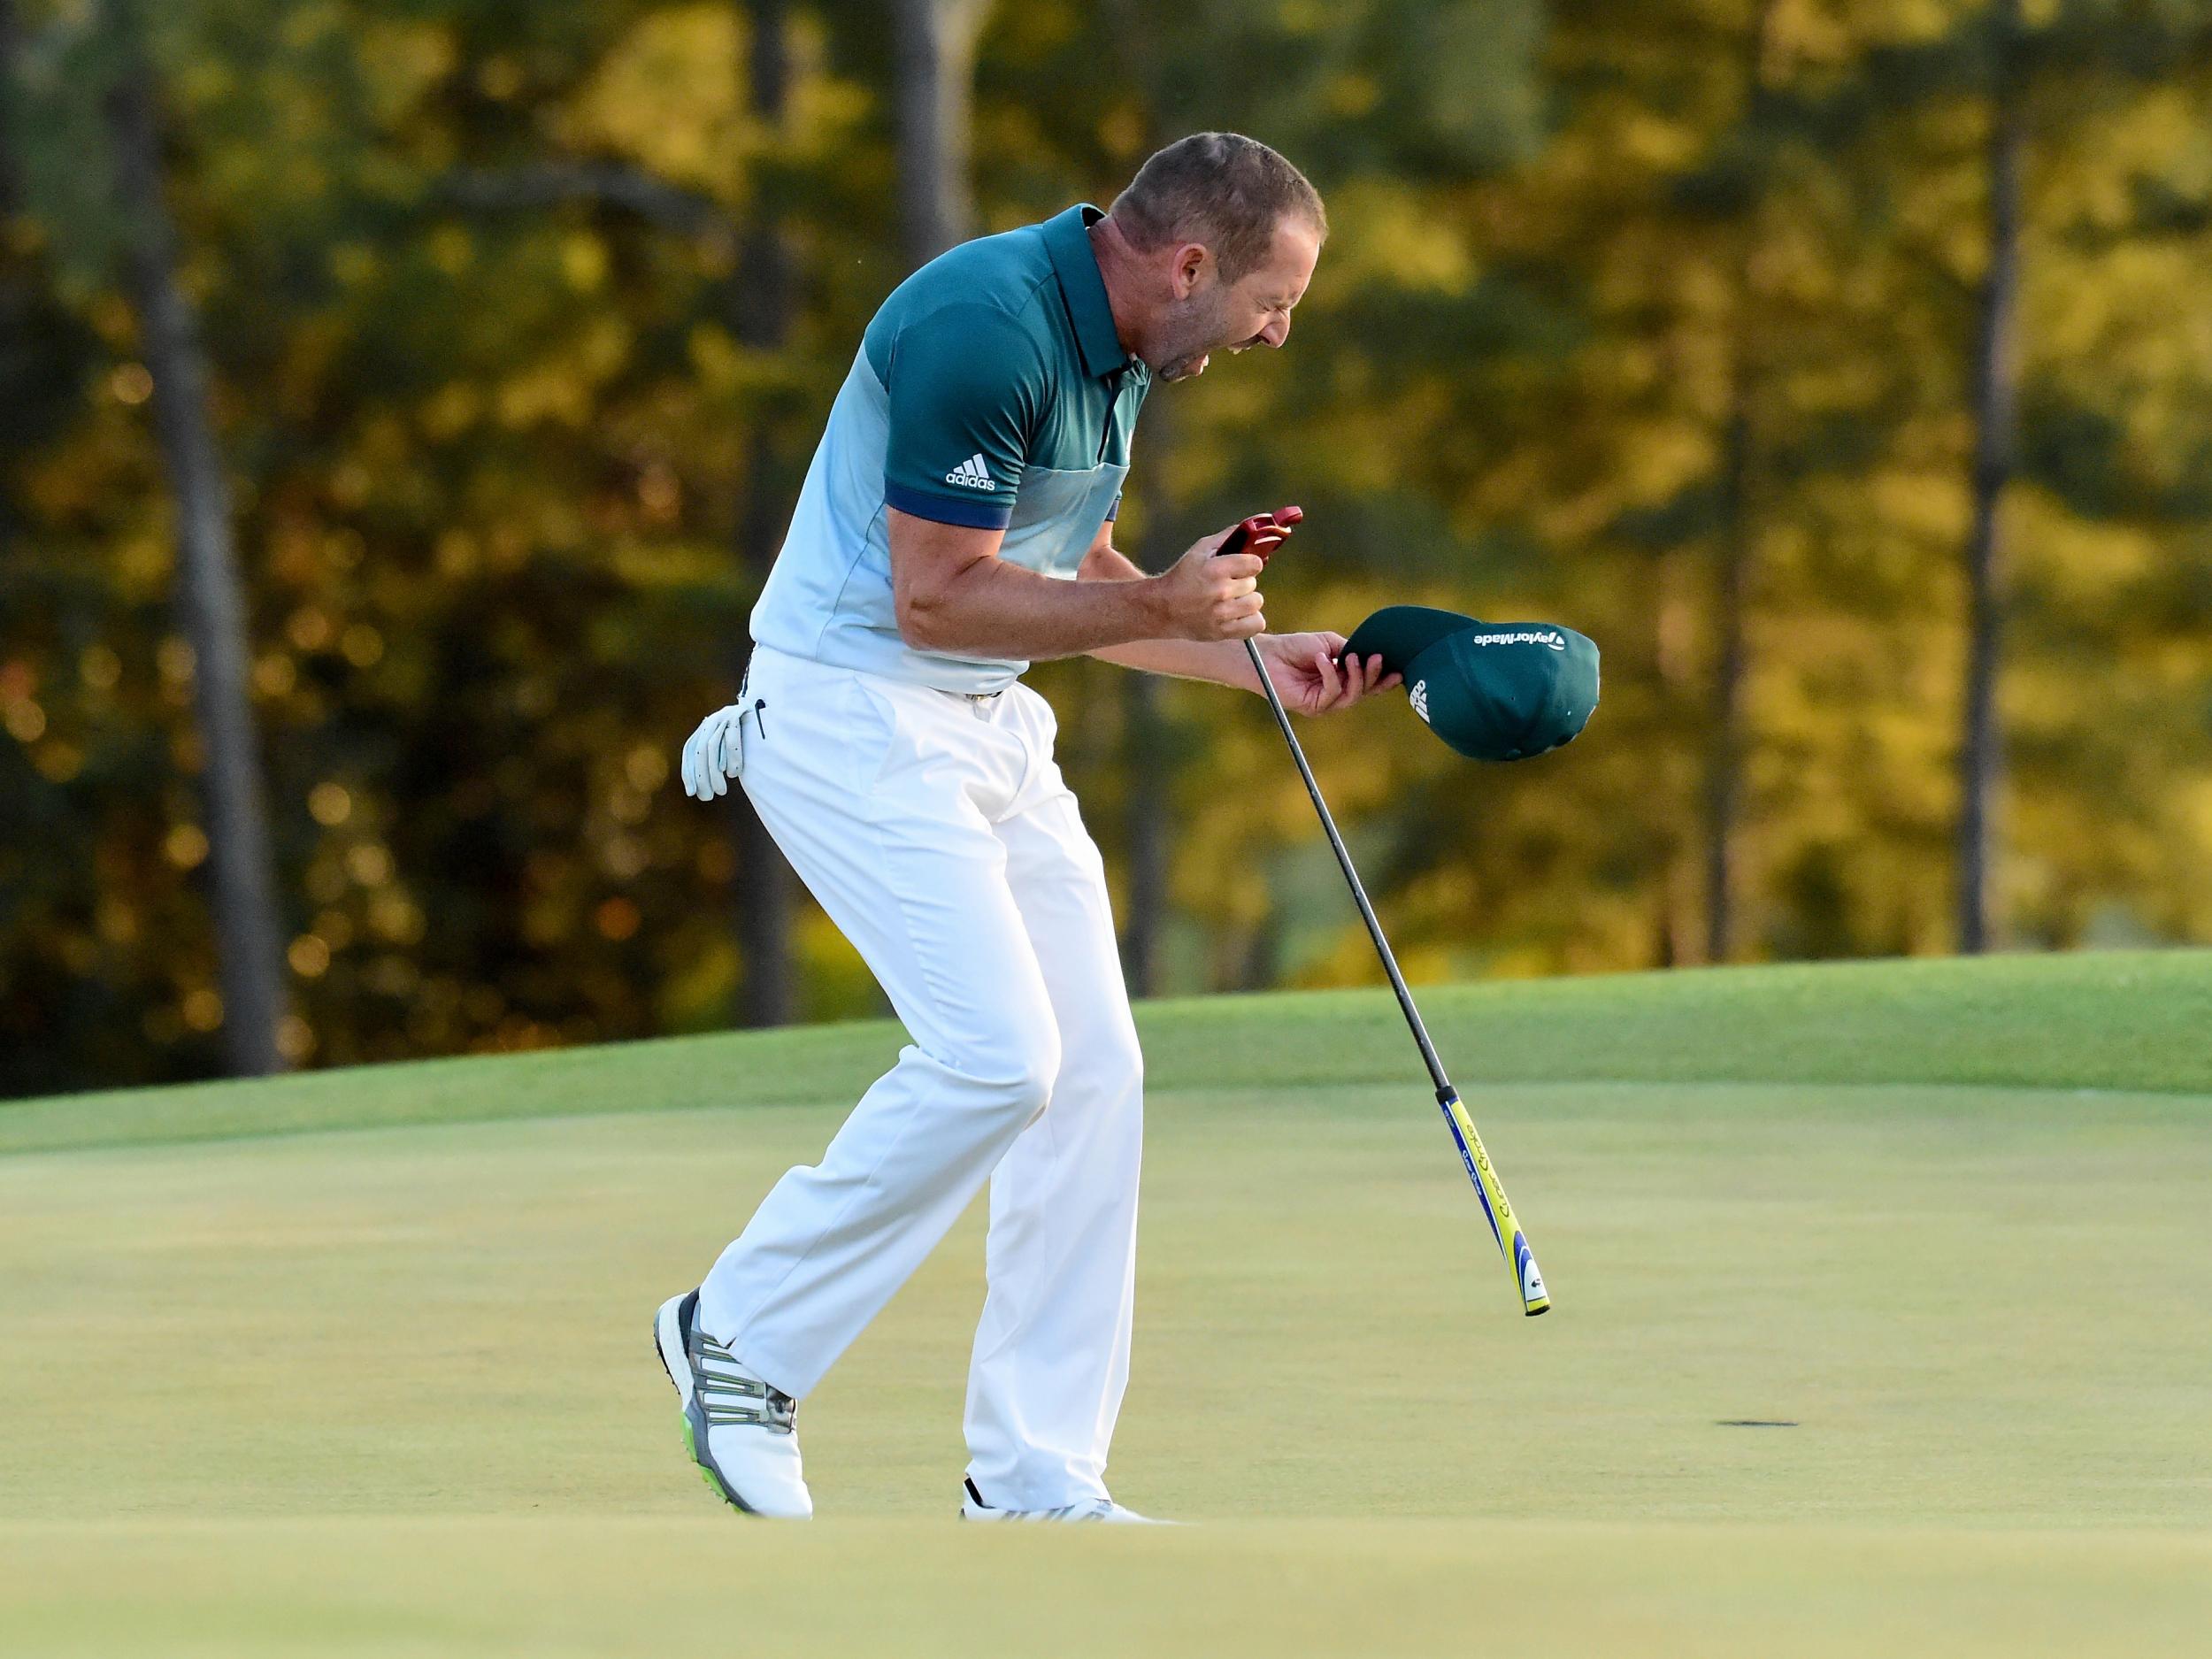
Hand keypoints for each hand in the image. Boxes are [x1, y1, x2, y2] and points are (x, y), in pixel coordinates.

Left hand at [680, 704, 747, 799]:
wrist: (767, 709)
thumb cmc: (749, 735)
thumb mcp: (727, 746)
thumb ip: (714, 759)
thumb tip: (698, 787)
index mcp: (705, 727)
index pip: (690, 750)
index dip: (688, 771)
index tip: (692, 792)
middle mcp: (711, 721)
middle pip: (700, 751)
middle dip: (702, 776)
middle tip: (708, 797)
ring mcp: (724, 716)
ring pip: (712, 747)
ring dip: (714, 773)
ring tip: (721, 791)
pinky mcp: (738, 715)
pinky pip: (731, 740)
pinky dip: (731, 758)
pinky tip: (734, 773)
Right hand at [1152, 527, 1268, 641]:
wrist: (1161, 608)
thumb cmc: (1182, 576)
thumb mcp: (1200, 550)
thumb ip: (1227, 537)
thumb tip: (1253, 527)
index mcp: (1215, 569)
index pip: (1255, 564)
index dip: (1249, 565)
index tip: (1240, 568)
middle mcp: (1220, 591)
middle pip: (1253, 584)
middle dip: (1242, 583)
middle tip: (1227, 586)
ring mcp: (1222, 614)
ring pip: (1256, 603)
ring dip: (1247, 601)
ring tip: (1231, 601)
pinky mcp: (1222, 632)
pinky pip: (1256, 624)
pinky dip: (1250, 620)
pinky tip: (1237, 615)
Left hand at [1252, 632, 1399, 715]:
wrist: (1270, 654)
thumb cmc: (1296, 647)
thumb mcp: (1330, 643)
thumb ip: (1351, 649)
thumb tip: (1370, 653)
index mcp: (1343, 678)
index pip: (1368, 683)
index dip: (1384, 678)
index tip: (1399, 670)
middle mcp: (1336, 692)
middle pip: (1364, 691)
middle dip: (1374, 675)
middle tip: (1376, 658)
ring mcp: (1325, 702)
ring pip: (1351, 696)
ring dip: (1354, 675)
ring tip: (1348, 658)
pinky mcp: (1313, 707)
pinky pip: (1331, 693)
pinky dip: (1330, 675)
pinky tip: (1323, 660)